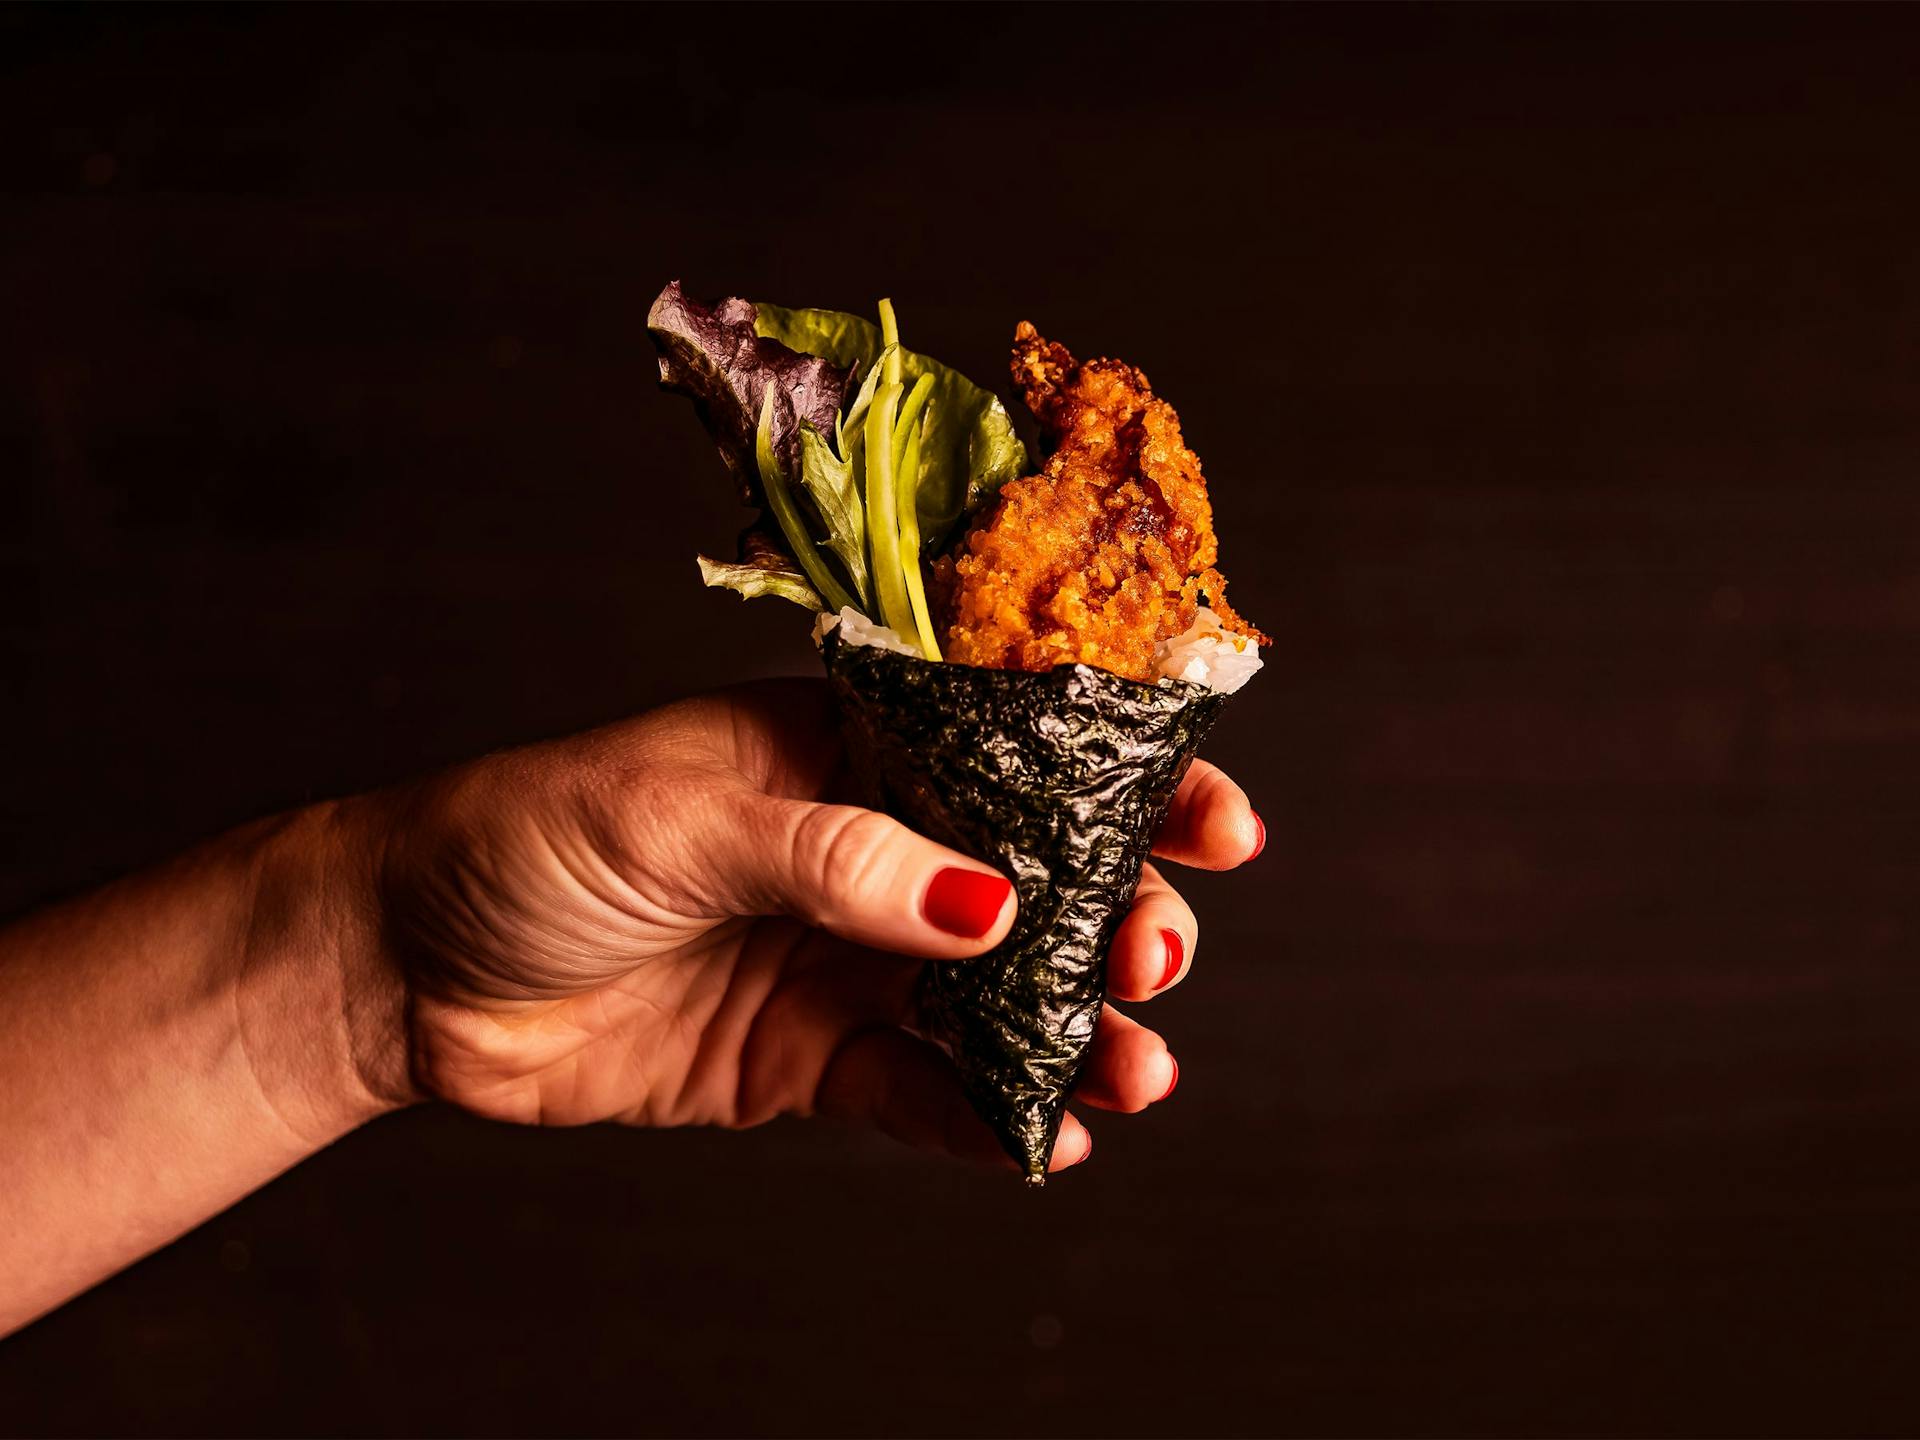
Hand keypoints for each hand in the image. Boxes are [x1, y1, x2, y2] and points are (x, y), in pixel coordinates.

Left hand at [357, 678, 1261, 1174]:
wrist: (407, 968)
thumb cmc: (530, 838)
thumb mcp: (685, 815)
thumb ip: (840, 856)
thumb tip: (989, 900)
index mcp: (844, 751)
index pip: (1012, 755)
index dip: (1123, 784)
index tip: (1215, 825)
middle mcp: (863, 852)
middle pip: (1032, 883)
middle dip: (1116, 917)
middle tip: (1156, 958)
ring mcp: (842, 959)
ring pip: (994, 996)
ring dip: (1076, 1030)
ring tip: (1134, 1072)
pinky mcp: (806, 1059)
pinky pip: (921, 1091)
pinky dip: (990, 1117)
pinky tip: (1051, 1138)